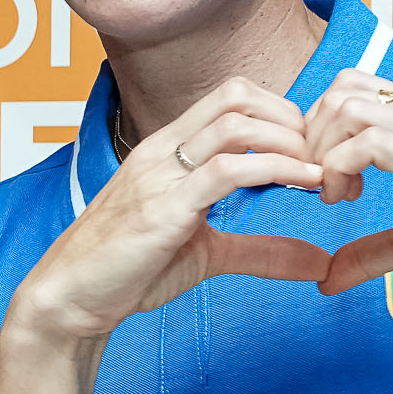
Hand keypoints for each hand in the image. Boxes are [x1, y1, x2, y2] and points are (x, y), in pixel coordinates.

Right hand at [4, 76, 336, 346]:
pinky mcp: (164, 208)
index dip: (282, 112)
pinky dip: (277, 169)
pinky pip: (228, 170)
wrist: (70, 297)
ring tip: (320, 171)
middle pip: (237, 95)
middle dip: (292, 118)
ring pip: (236, 124)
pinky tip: (307, 183)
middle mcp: (163, 151)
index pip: (231, 97)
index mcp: (168, 150)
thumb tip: (319, 261)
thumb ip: (261, 250)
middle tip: (322, 157)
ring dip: (291, 140)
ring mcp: (161, 175)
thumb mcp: (206, 254)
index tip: (311, 150)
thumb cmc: (127, 270)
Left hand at [303, 75, 392, 311]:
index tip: (321, 177)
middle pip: (343, 86)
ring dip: (323, 150)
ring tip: (336, 196)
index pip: (358, 88)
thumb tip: (324, 279)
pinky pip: (372, 142)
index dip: (321, 127)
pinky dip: (340, 168)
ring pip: (350, 106)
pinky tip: (349, 202)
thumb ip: (374, 252)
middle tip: (318, 185)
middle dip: (311, 135)